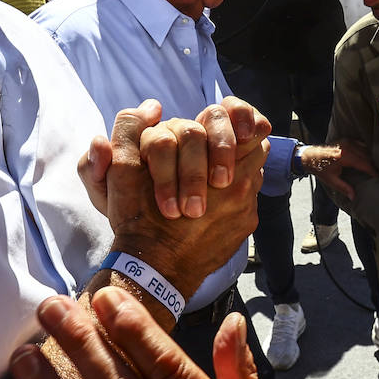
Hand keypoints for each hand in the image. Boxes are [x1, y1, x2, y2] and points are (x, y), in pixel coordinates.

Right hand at [80, 99, 268, 297]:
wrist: (153, 271)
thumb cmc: (139, 221)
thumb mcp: (123, 171)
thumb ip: (133, 130)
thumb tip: (152, 107)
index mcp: (214, 166)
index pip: (248, 126)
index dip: (241, 118)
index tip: (235, 125)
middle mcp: (240, 186)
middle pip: (255, 146)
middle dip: (235, 145)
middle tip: (214, 154)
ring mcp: (246, 208)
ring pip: (253, 171)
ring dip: (234, 168)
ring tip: (211, 178)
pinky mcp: (246, 225)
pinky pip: (249, 198)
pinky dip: (234, 194)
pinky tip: (211, 202)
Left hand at [304, 140, 375, 201]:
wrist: (308, 156)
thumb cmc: (319, 168)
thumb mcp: (331, 180)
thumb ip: (344, 188)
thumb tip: (354, 197)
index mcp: (345, 156)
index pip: (365, 164)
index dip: (374, 172)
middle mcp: (348, 146)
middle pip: (368, 156)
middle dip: (375, 166)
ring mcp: (348, 141)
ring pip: (366, 149)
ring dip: (372, 159)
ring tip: (378, 168)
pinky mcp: (347, 140)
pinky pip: (362, 145)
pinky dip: (367, 152)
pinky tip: (370, 160)